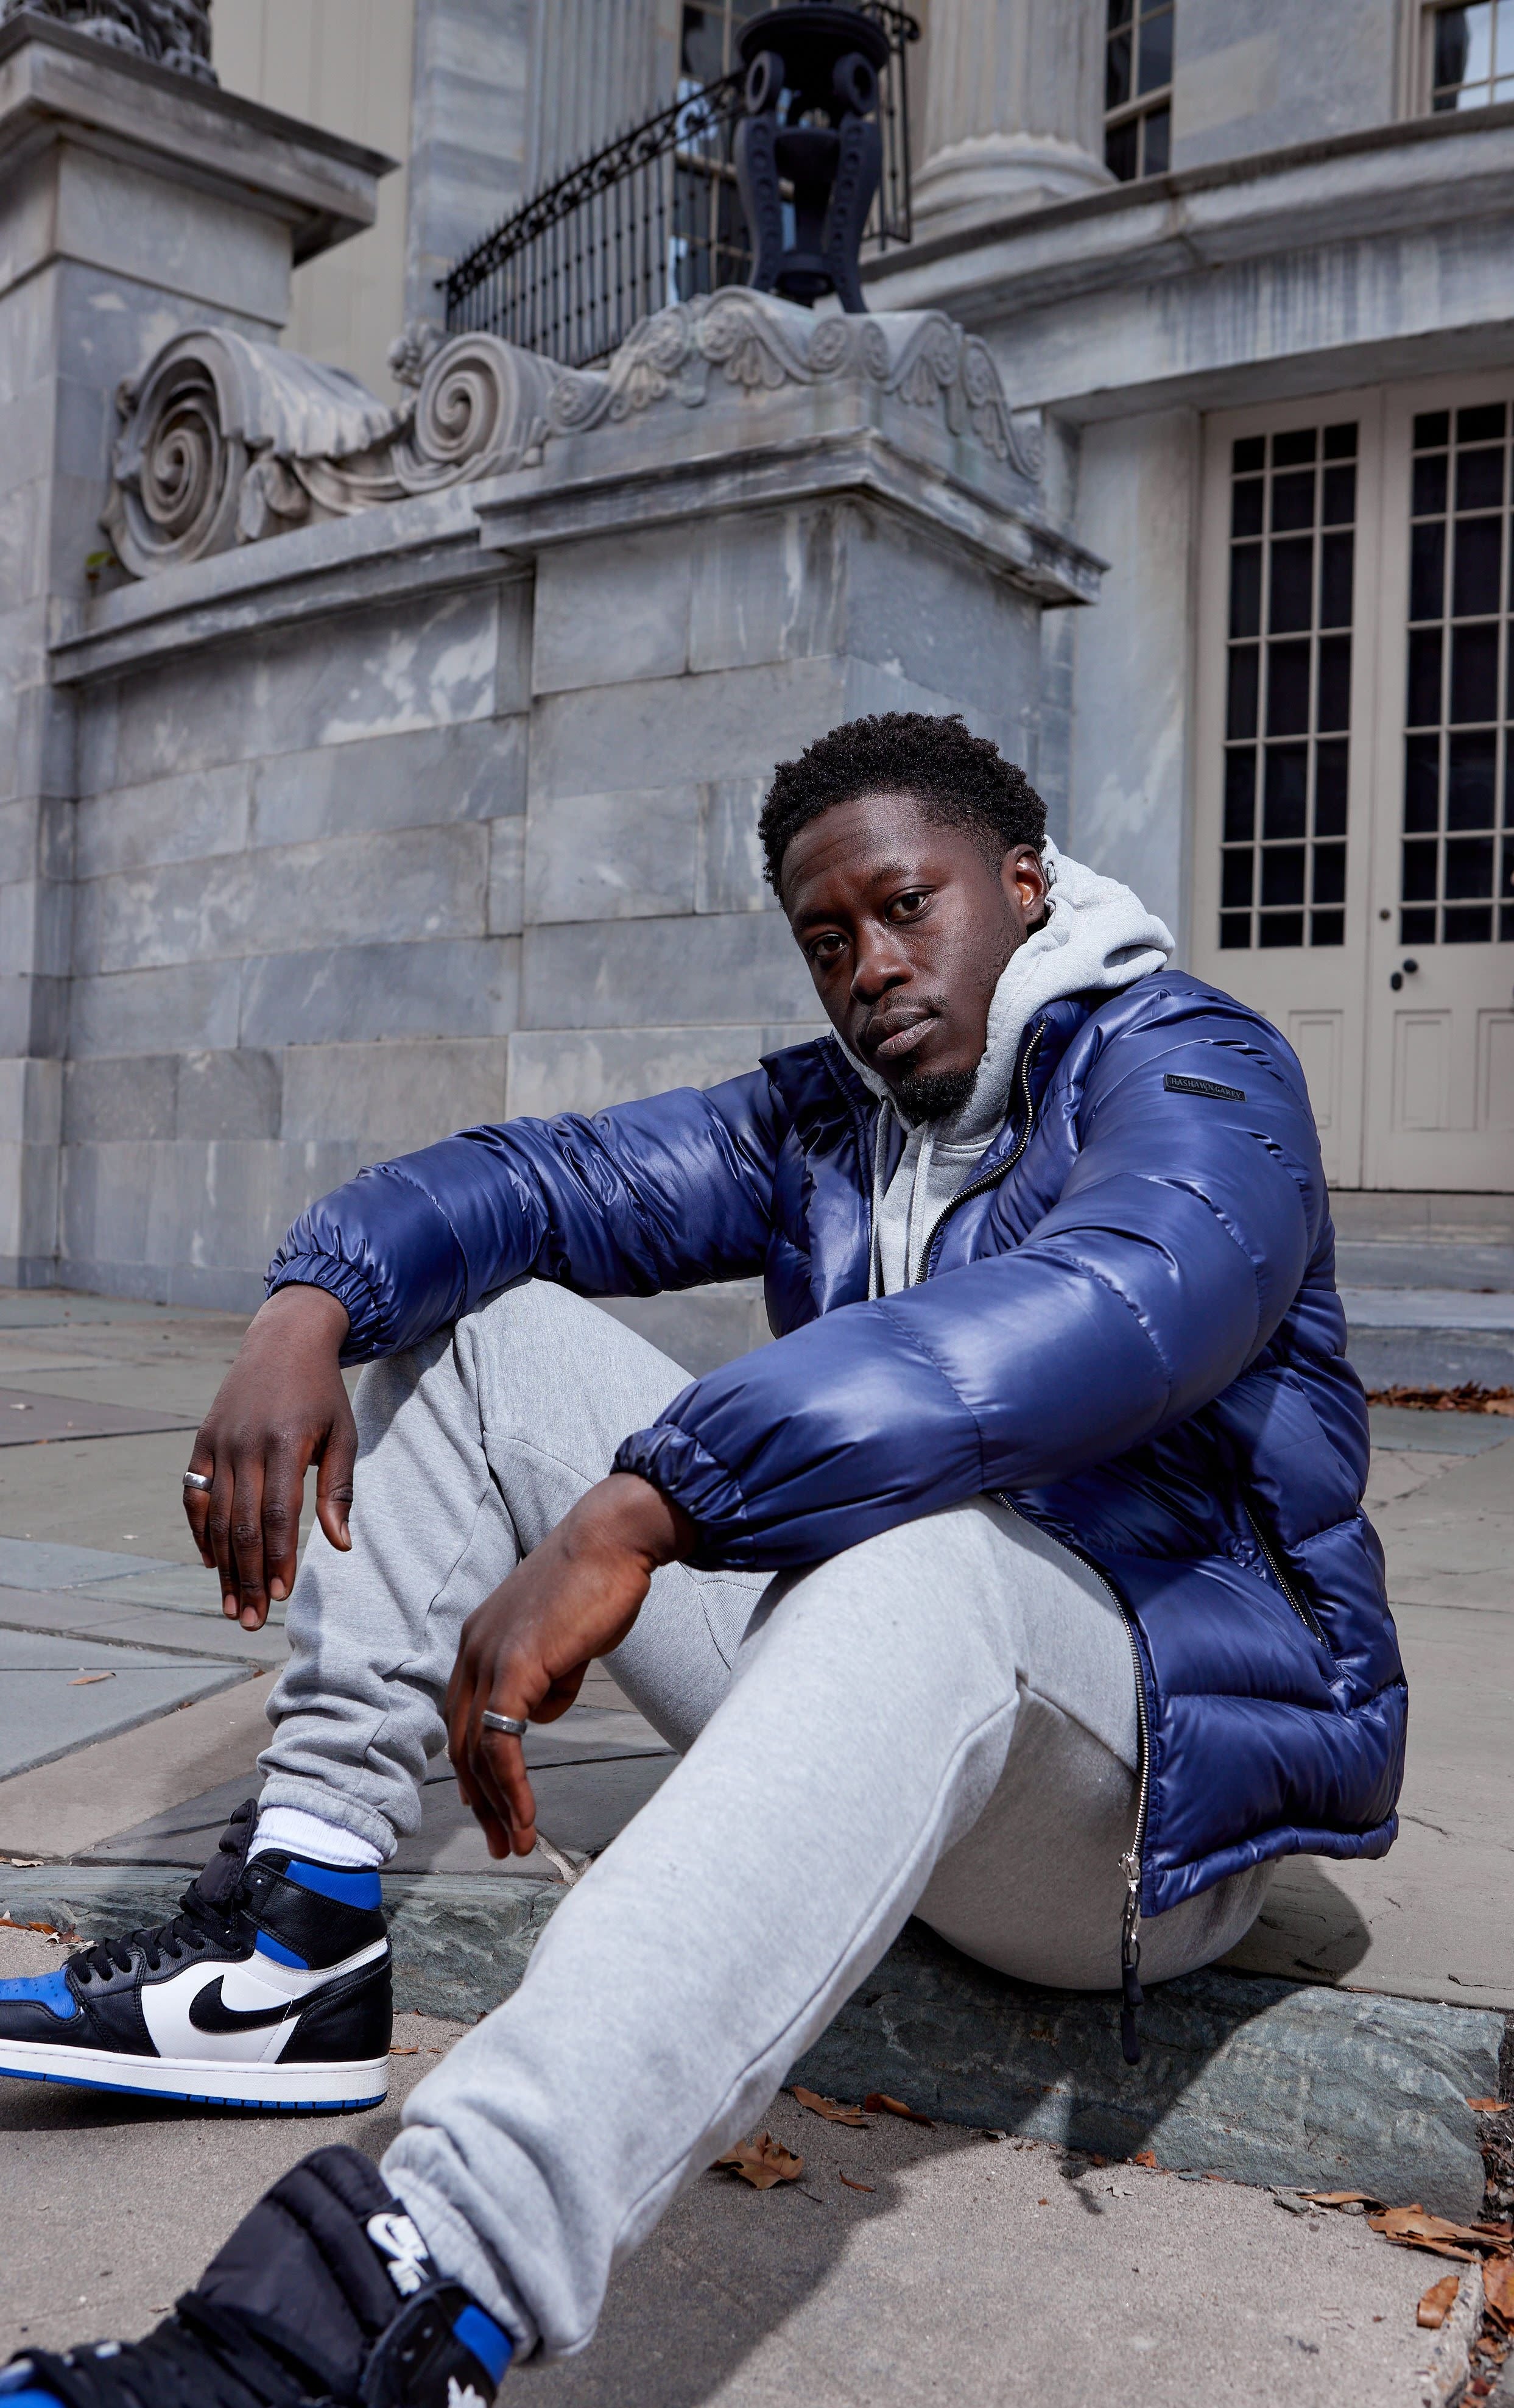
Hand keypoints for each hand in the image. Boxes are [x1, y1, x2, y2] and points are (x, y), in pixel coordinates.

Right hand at [183, 1284, 353, 1630]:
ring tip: (232, 1607)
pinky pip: (195, 1494)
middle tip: (251, 1620)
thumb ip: (338, 1490)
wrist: (283, 1341)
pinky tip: (211, 1563)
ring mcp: (218, 1442)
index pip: (276, 1514)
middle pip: (242, 1525)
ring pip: (216, 1517)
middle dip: (247, 1577)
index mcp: (284, 1443)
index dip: (277, 1558)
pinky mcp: (202, 1440)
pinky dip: (200, 1531)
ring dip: (223, 1566)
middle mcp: (244, 1445)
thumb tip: (340, 1546)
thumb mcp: (343, 1434)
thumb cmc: (321, 1394)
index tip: (280, 1596)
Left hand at [447, 1474, 692, 1859]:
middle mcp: (473, 1650)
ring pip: (478, 1749)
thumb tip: (541, 1708)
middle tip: (502, 1840)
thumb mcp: (565, 1637)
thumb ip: (548, 1673)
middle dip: (481, 1799)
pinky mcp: (514, 1665)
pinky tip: (526, 1814)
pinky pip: (502, 1741)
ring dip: (498, 1803)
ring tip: (519, 1840)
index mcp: (480, 1641)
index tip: (493, 1805)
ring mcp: (489, 1657)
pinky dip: (512, 1784)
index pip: (465, 1717)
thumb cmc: (599, 1582)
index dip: (476, 1768)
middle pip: (462, 1741)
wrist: (614, 1539)